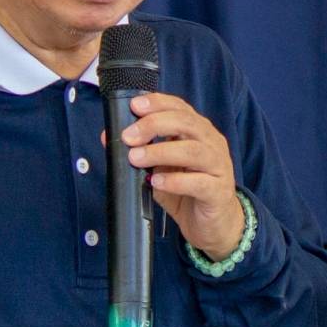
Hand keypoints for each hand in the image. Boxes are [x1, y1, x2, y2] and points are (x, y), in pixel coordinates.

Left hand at [115, 93, 245, 258]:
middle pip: (187, 123)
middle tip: (129, 137)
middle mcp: (212, 143)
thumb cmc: (187, 190)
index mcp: (198, 132)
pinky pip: (199, 182)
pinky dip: (175, 181)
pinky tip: (157, 182)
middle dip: (154, 125)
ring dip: (161, 152)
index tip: (134, 106)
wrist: (213, 223)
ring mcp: (218, 166)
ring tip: (136, 159)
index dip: (158, 103)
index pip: (180, 107)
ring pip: (193, 151)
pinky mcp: (218, 191)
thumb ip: (140, 151)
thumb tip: (108, 137)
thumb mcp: (160, 168)